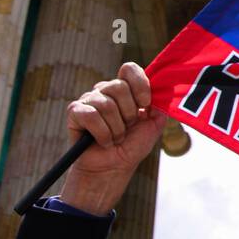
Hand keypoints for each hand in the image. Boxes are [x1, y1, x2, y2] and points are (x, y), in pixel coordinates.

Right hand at [59, 62, 166, 214]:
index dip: (140, 85)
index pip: (129, 69)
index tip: (145, 104)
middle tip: (126, 129)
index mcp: (125, 90)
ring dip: (116, 129)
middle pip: (118, 86)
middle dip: (128, 114)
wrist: (113, 169)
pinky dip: (102, 133)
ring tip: (115, 138)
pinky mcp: (75, 112)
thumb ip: (160, 105)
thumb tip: (163, 89)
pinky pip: (91, 115)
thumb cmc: (132, 146)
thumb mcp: (153, 125)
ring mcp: (89, 100)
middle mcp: (105, 90)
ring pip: (106, 104)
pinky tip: (102, 141)